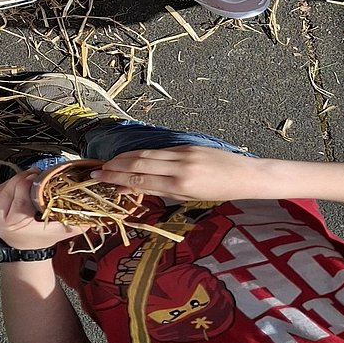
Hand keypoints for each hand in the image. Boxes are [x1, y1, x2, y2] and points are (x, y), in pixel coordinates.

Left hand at [0, 170, 90, 247]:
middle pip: (12, 183)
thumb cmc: (40, 239)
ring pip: (3, 184)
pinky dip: (7, 187)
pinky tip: (16, 192)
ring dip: (16, 182)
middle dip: (25, 178)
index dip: (33, 179)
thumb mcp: (60, 231)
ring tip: (27, 185)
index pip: (21, 186)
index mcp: (15, 219)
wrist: (23, 251)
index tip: (41, 177)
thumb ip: (76, 223)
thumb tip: (97, 216)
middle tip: (36, 178)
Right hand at [91, 146, 264, 200]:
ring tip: (109, 163)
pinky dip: (141, 153)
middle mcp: (179, 166)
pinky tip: (130, 157)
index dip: (115, 178)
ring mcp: (183, 153)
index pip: (139, 179)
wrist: (246, 175)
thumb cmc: (219, 192)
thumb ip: (158, 190)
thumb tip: (129, 190)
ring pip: (146, 154)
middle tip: (97, 169)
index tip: (98, 178)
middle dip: (114, 166)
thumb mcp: (188, 197)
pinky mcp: (187, 145)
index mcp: (180, 184)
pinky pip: (159, 150)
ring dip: (124, 157)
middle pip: (138, 163)